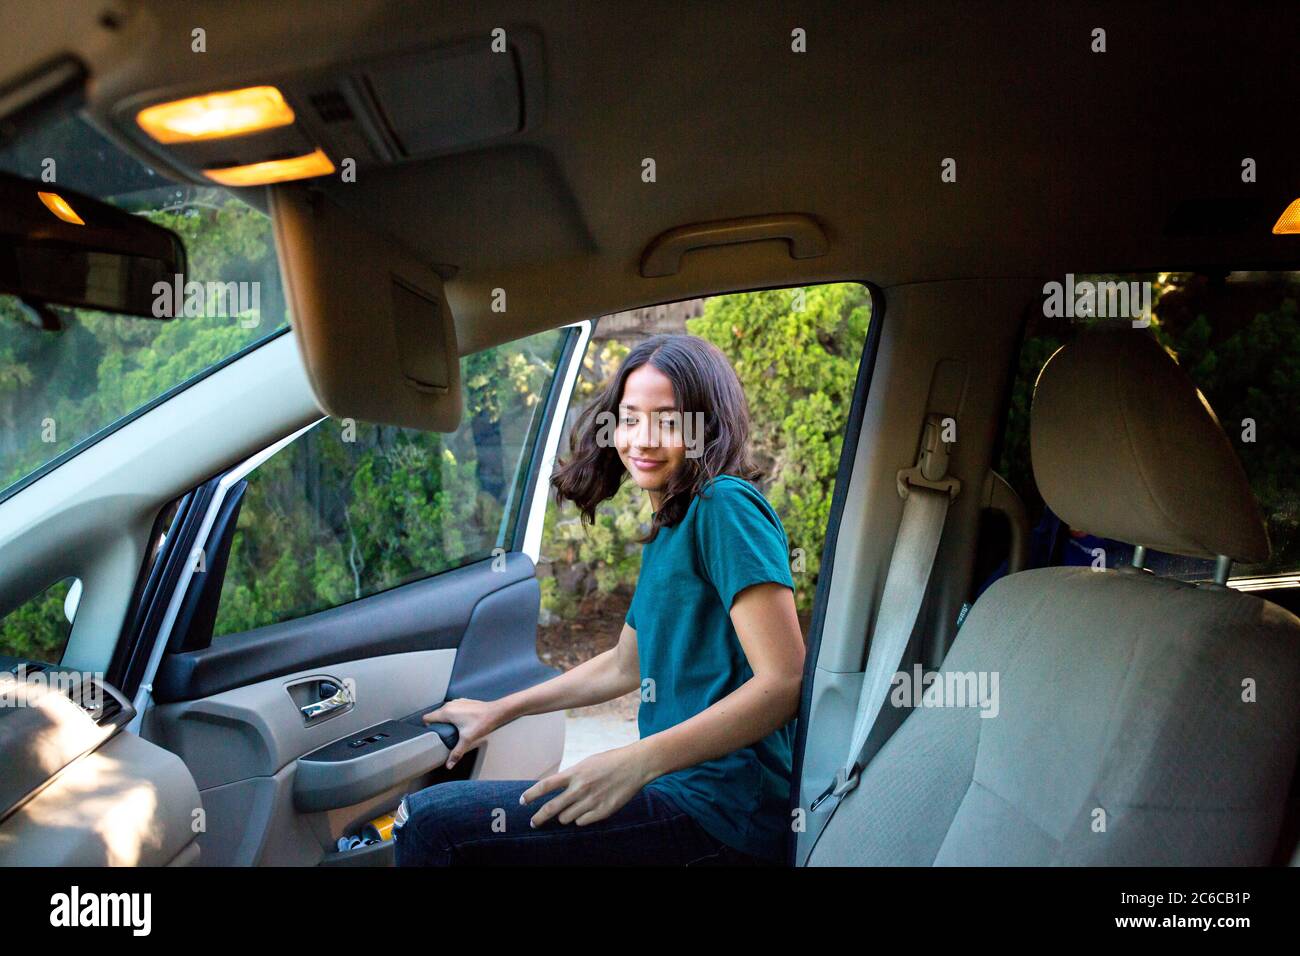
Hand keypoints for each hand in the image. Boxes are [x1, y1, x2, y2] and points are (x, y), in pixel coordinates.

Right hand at [422, 698, 504, 769]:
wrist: (496, 712)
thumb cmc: (482, 722)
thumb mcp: (467, 739)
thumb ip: (456, 753)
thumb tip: (449, 764)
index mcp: (447, 712)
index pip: (427, 718)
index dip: (427, 727)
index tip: (432, 734)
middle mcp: (450, 705)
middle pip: (435, 715)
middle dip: (437, 725)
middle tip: (442, 735)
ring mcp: (457, 702)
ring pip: (444, 711)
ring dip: (445, 720)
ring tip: (452, 730)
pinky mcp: (464, 702)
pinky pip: (453, 709)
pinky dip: (454, 715)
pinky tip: (461, 723)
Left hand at [520, 743, 657, 827]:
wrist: (635, 765)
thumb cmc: (610, 762)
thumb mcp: (586, 764)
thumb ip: (571, 777)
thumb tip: (555, 789)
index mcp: (575, 773)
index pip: (545, 786)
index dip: (530, 795)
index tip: (522, 802)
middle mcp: (580, 788)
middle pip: (551, 808)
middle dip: (538, 818)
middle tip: (533, 823)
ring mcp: (591, 801)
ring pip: (566, 818)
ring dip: (565, 816)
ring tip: (573, 808)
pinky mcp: (602, 811)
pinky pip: (582, 822)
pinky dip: (581, 819)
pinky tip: (588, 810)